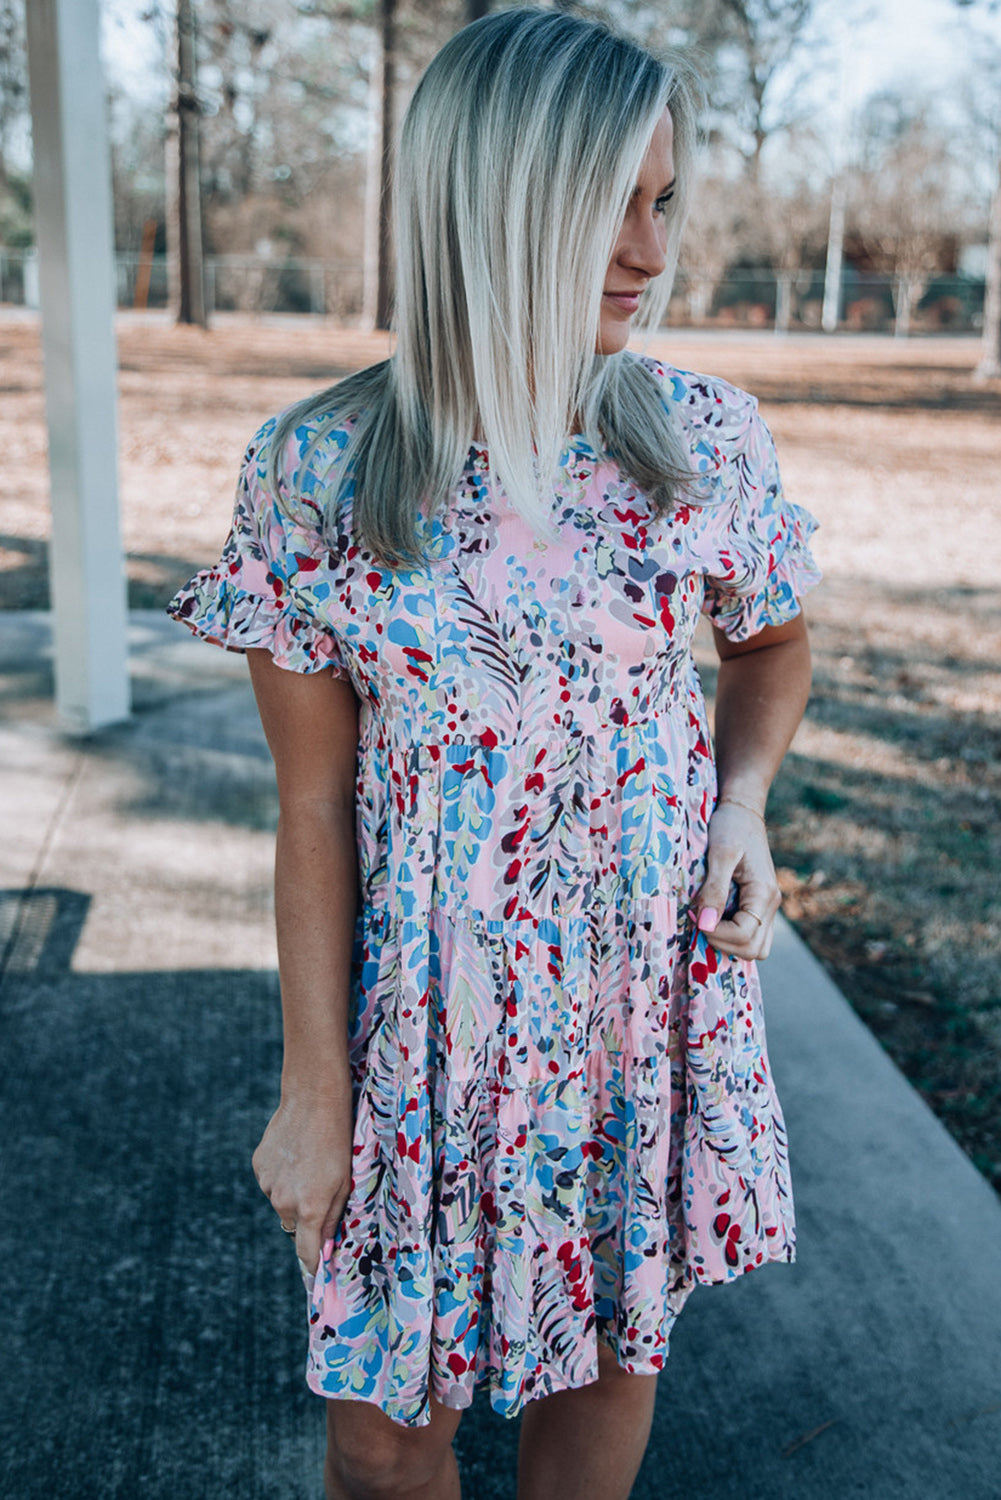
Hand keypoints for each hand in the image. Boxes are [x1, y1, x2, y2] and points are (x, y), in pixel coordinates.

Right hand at [251, 1091, 353, 1278]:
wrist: (313, 1100)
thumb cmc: (339, 1141)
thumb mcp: (346, 1181)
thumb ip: (334, 1218)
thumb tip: (325, 1248)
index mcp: (310, 1209)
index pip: (306, 1254)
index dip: (313, 1266)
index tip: (316, 1278)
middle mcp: (284, 1202)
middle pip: (295, 1224)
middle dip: (307, 1216)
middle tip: (321, 1189)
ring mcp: (268, 1184)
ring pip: (282, 1202)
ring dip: (293, 1192)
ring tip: (308, 1163)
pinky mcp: (258, 1167)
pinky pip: (271, 1181)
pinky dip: (281, 1175)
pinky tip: (294, 1153)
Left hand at [694, 800, 780, 960]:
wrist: (742, 809)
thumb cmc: (731, 826)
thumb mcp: (720, 854)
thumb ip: (714, 890)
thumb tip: (706, 924)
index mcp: (764, 892)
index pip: (745, 935)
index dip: (717, 933)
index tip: (696, 917)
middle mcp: (771, 903)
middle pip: (754, 949)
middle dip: (723, 943)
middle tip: (700, 922)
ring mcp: (767, 905)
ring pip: (756, 946)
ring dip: (729, 942)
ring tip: (707, 921)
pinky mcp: (758, 903)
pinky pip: (751, 933)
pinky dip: (733, 934)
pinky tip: (713, 917)